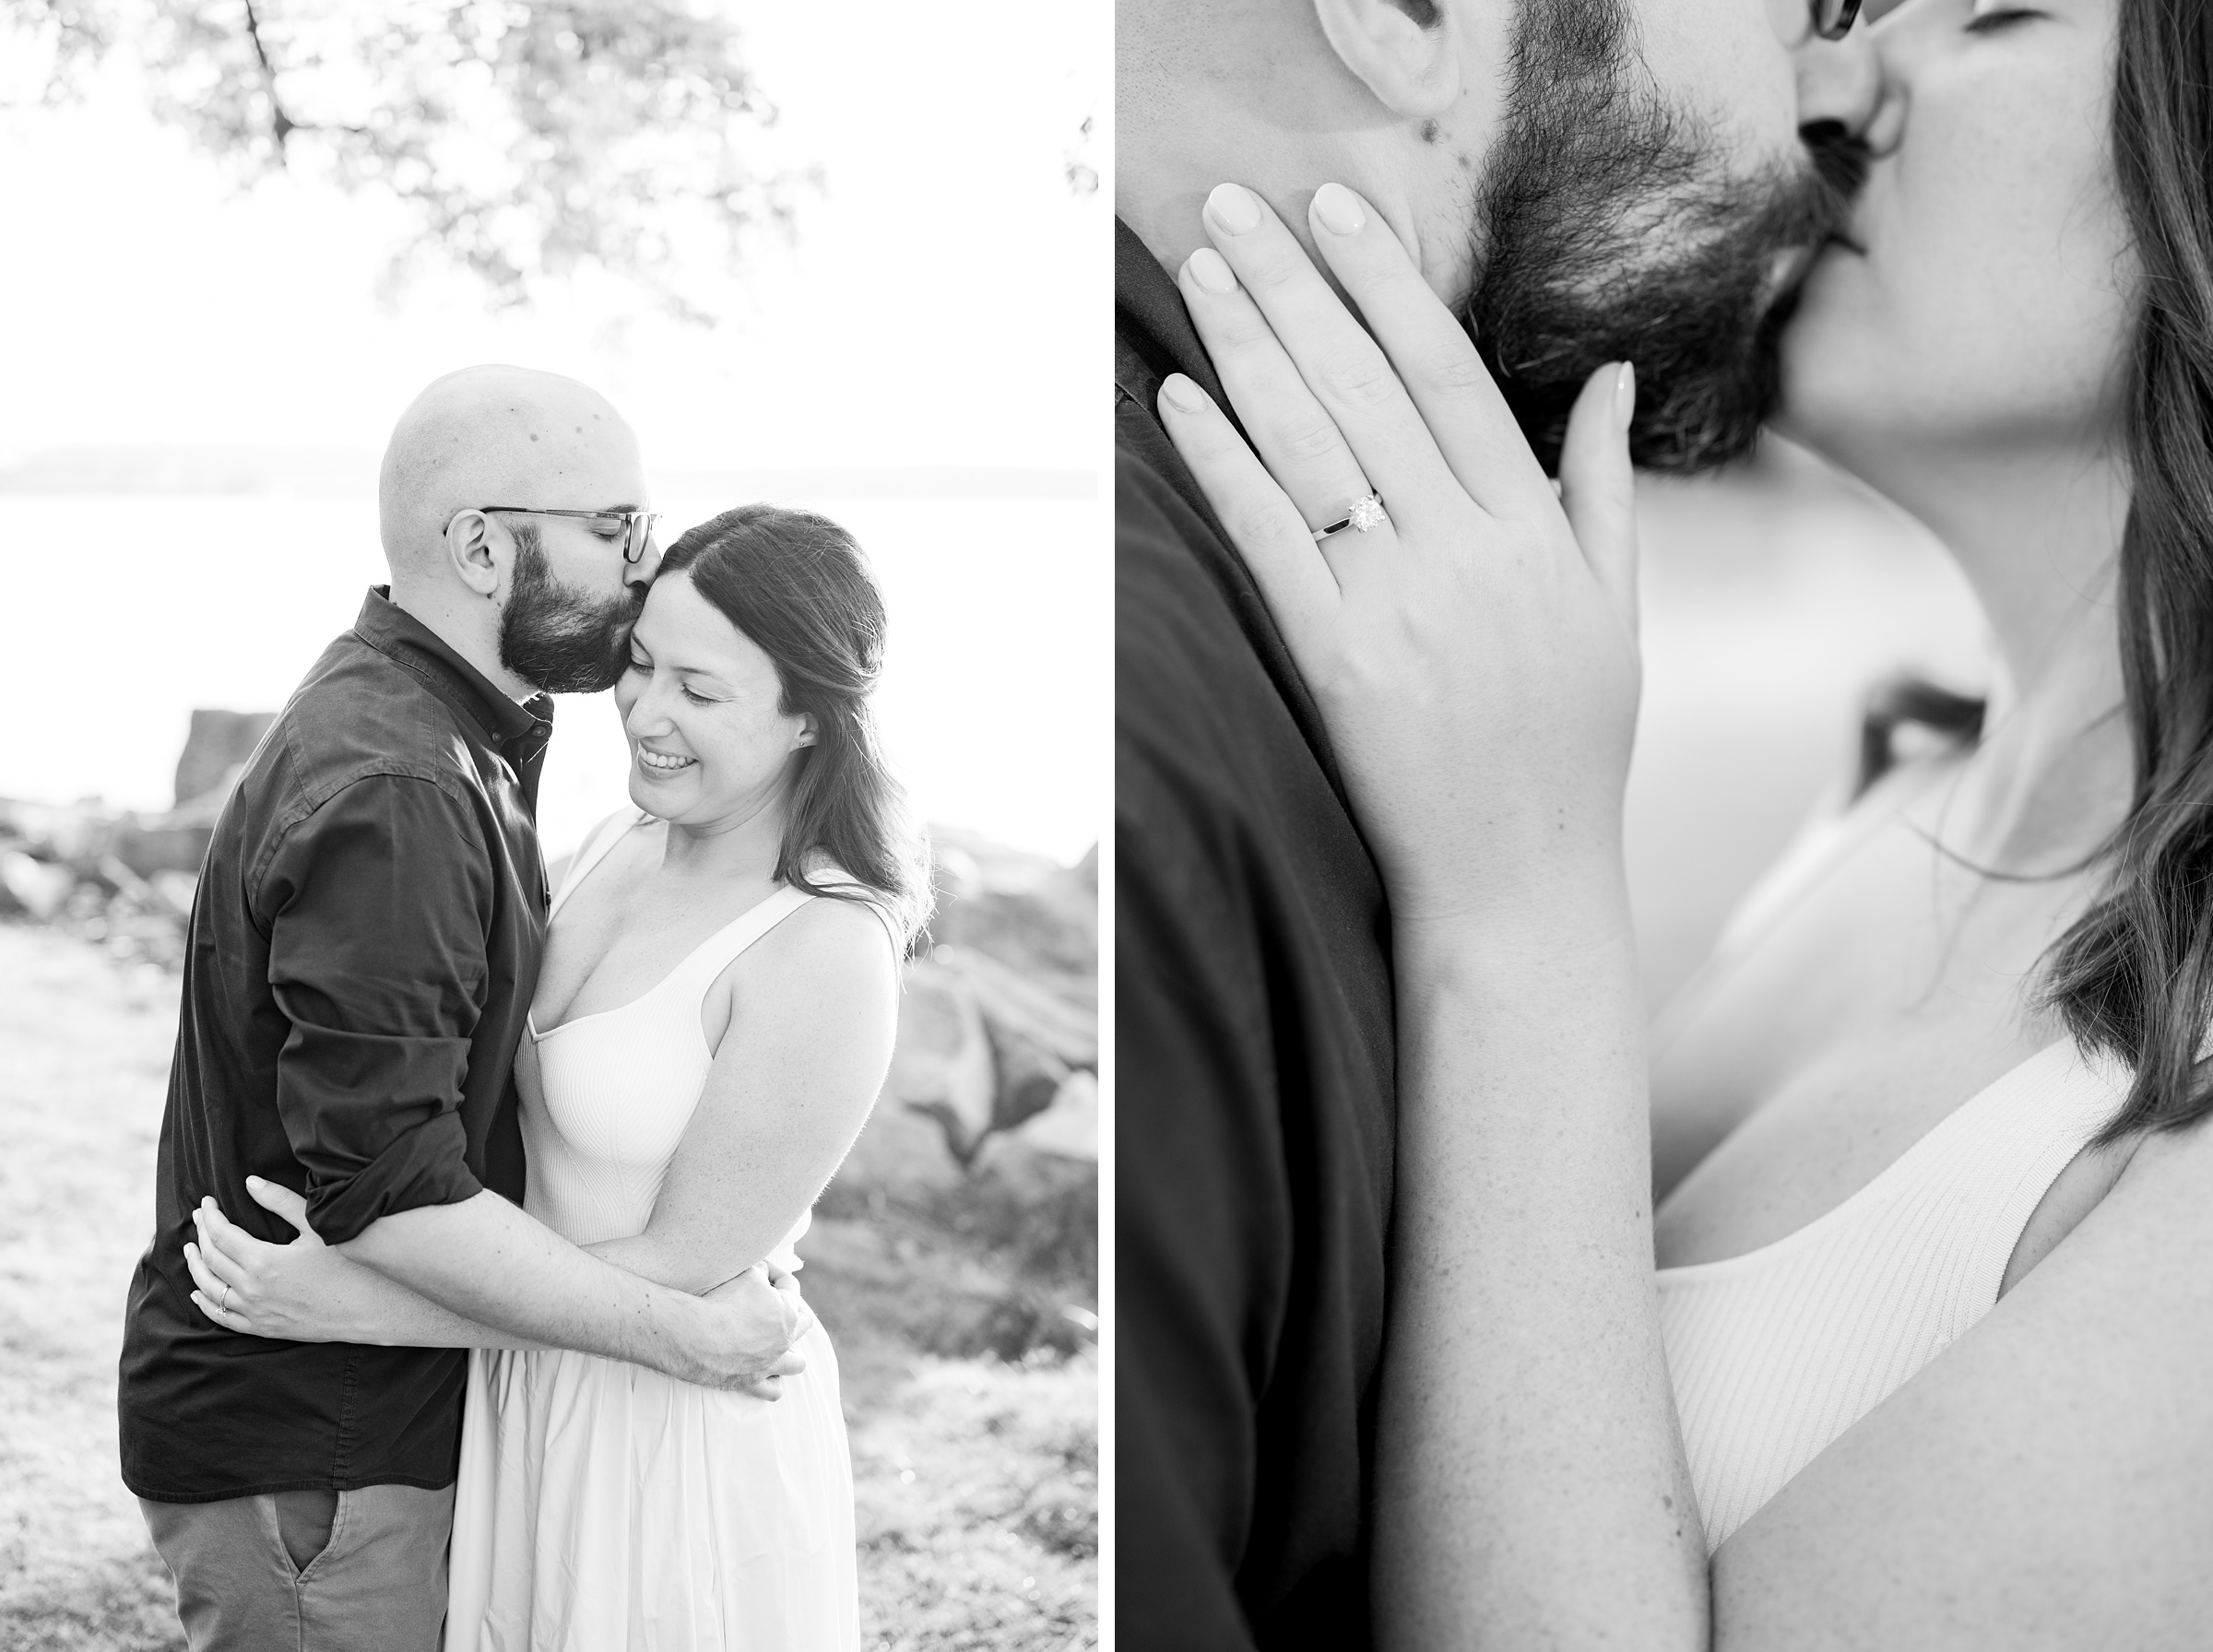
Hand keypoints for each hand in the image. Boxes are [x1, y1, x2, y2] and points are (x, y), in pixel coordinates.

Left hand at [185, 1177, 366, 1342]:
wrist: (362, 1309)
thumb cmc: (345, 1265)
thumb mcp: (316, 1227)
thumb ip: (281, 1202)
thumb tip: (251, 1182)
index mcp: (263, 1260)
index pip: (221, 1234)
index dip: (210, 1216)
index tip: (207, 1202)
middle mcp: (251, 1287)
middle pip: (211, 1258)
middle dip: (201, 1234)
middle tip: (199, 1218)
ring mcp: (253, 1310)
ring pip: (209, 1287)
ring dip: (195, 1266)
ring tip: (189, 1249)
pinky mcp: (260, 1327)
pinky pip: (221, 1317)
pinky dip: (205, 1303)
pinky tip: (199, 1292)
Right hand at [679, 1264, 809, 1397]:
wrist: (695, 1336)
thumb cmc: (721, 1301)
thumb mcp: (745, 1273)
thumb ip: (760, 1271)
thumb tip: (764, 1271)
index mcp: (787, 1311)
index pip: (791, 1285)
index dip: (775, 1273)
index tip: (760, 1270)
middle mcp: (784, 1339)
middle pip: (803, 1322)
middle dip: (791, 1307)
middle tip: (772, 1300)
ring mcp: (770, 1363)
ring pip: (797, 1362)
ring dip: (791, 1351)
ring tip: (776, 1342)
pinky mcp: (752, 1382)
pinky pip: (773, 1391)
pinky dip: (772, 1382)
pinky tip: (764, 1371)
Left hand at [1158, 182, 1641, 931]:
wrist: (1522, 874)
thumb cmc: (1568, 743)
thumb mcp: (1613, 605)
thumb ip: (1603, 484)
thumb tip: (1612, 374)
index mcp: (1535, 527)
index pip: (1450, 373)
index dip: (1387, 285)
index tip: (1337, 213)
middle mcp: (1468, 550)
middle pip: (1366, 387)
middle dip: (1293, 287)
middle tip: (1231, 209)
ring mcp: (1401, 603)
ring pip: (1314, 446)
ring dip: (1248, 350)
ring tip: (1201, 272)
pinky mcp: (1338, 661)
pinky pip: (1272, 540)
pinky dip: (1224, 465)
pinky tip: (1182, 401)